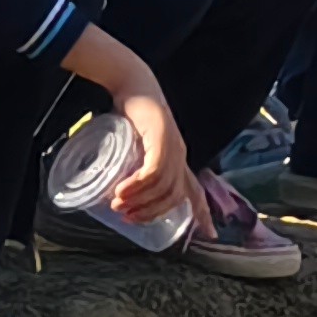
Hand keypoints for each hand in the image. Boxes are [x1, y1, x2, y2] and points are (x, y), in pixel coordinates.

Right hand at [56, 25, 192, 223]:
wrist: (130, 81)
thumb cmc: (128, 112)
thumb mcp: (131, 144)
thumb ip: (128, 163)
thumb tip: (107, 187)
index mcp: (177, 158)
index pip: (195, 190)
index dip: (203, 214)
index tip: (209, 235)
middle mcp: (180, 155)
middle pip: (176, 197)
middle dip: (153, 213)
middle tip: (128, 219)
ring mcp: (173, 147)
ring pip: (164, 188)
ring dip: (140, 202)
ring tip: (118, 206)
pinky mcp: (162, 139)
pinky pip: (154, 172)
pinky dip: (138, 186)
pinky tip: (122, 192)